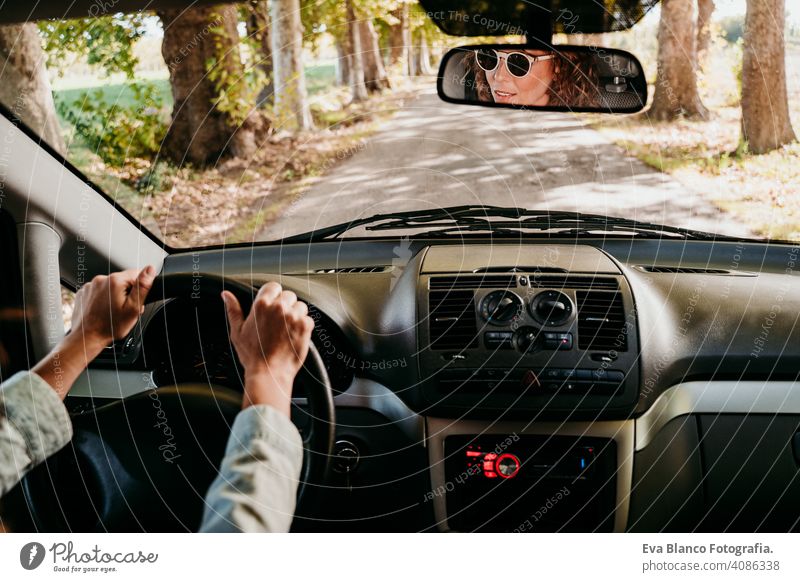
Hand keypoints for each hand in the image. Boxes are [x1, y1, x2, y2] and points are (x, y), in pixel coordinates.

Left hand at [71, 266, 156, 347]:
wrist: (87, 337)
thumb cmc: (110, 326)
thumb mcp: (133, 308)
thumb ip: (142, 287)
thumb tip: (150, 269)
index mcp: (115, 281)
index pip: (136, 273)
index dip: (139, 288)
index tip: (133, 301)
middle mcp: (101, 280)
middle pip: (123, 280)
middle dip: (126, 293)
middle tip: (124, 309)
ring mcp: (90, 286)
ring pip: (110, 286)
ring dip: (114, 296)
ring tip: (112, 311)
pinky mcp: (84, 292)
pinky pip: (99, 291)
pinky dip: (102, 299)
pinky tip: (102, 310)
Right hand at [222, 282, 313, 415]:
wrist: (269, 373)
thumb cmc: (252, 356)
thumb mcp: (237, 331)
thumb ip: (233, 310)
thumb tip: (226, 295)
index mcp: (261, 305)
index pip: (273, 286)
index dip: (273, 296)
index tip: (272, 306)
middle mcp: (279, 307)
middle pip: (288, 295)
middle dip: (285, 306)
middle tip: (278, 323)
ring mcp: (293, 316)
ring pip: (300, 306)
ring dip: (296, 315)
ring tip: (286, 331)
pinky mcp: (305, 326)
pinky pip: (308, 319)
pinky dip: (303, 327)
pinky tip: (293, 337)